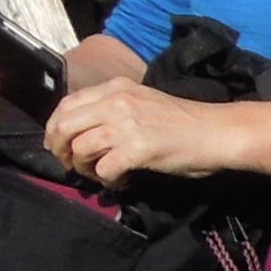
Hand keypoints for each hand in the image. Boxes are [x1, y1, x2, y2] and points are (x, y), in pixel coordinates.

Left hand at [46, 78, 234, 186]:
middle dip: (59, 149)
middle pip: (65, 125)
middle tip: (69, 164)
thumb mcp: (142, 102)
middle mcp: (116, 101)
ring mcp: (126, 124)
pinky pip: (104, 169)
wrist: (215, 132)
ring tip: (100, 174)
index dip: (54, 127)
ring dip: (84, 167)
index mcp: (116, 87)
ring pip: (80, 148)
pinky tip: (121, 182)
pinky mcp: (137, 149)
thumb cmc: (183, 121)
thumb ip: (113, 109)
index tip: (57, 144)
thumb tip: (84, 131)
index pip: (67, 103)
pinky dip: (107, 181)